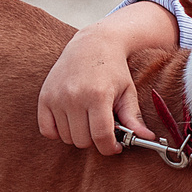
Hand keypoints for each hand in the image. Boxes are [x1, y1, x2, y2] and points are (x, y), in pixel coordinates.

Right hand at [37, 26, 150, 151]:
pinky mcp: (44, 97)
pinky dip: (58, 132)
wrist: (92, 43)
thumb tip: (147, 138)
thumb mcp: (127, 91)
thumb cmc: (113, 68)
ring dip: (78, 135)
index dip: (110, 148)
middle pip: (83, 140)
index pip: (101, 136)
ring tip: (88, 120)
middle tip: (102, 128)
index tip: (115, 147)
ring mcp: (57, 97)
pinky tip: (71, 122)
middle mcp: (74, 96)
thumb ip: (134, 117)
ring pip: (66, 137)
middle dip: (95, 140)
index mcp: (98, 95)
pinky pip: (46, 130)